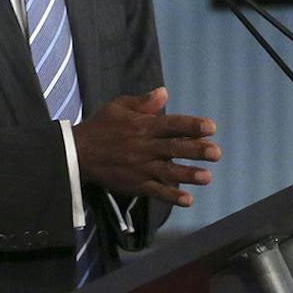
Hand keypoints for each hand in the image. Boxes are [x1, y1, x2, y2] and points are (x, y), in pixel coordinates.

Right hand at [73, 87, 220, 206]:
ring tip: (207, 178)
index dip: (192, 126)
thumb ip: (143, 102)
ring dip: (188, 175)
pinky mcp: (135, 184)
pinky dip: (171, 196)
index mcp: (142, 126)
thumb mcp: (118, 106)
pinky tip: (188, 200)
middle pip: (174, 148)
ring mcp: (140, 167)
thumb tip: (164, 92)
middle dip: (196, 151)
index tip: (210, 127)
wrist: (76, 153)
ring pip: (168, 171)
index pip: (171, 124)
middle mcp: (144, 147)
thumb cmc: (100, 127)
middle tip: (216, 153)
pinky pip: (155, 191)